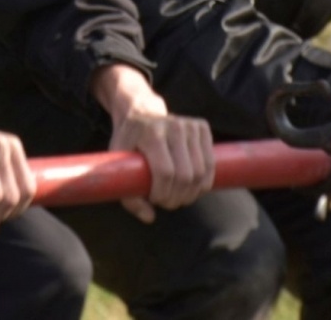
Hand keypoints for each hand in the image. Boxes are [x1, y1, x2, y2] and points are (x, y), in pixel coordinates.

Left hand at [94, 65, 213, 221]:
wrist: (141, 112)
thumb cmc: (129, 141)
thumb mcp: (119, 164)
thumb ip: (129, 195)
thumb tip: (149, 217)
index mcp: (152, 133)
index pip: (165, 172)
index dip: (163, 193)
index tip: (155, 199)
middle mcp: (173, 126)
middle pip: (185, 175)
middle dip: (177, 197)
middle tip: (168, 202)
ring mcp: (190, 125)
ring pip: (201, 172)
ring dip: (192, 193)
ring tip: (179, 197)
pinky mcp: (201, 126)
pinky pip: (211, 163)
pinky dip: (205, 182)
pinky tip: (194, 188)